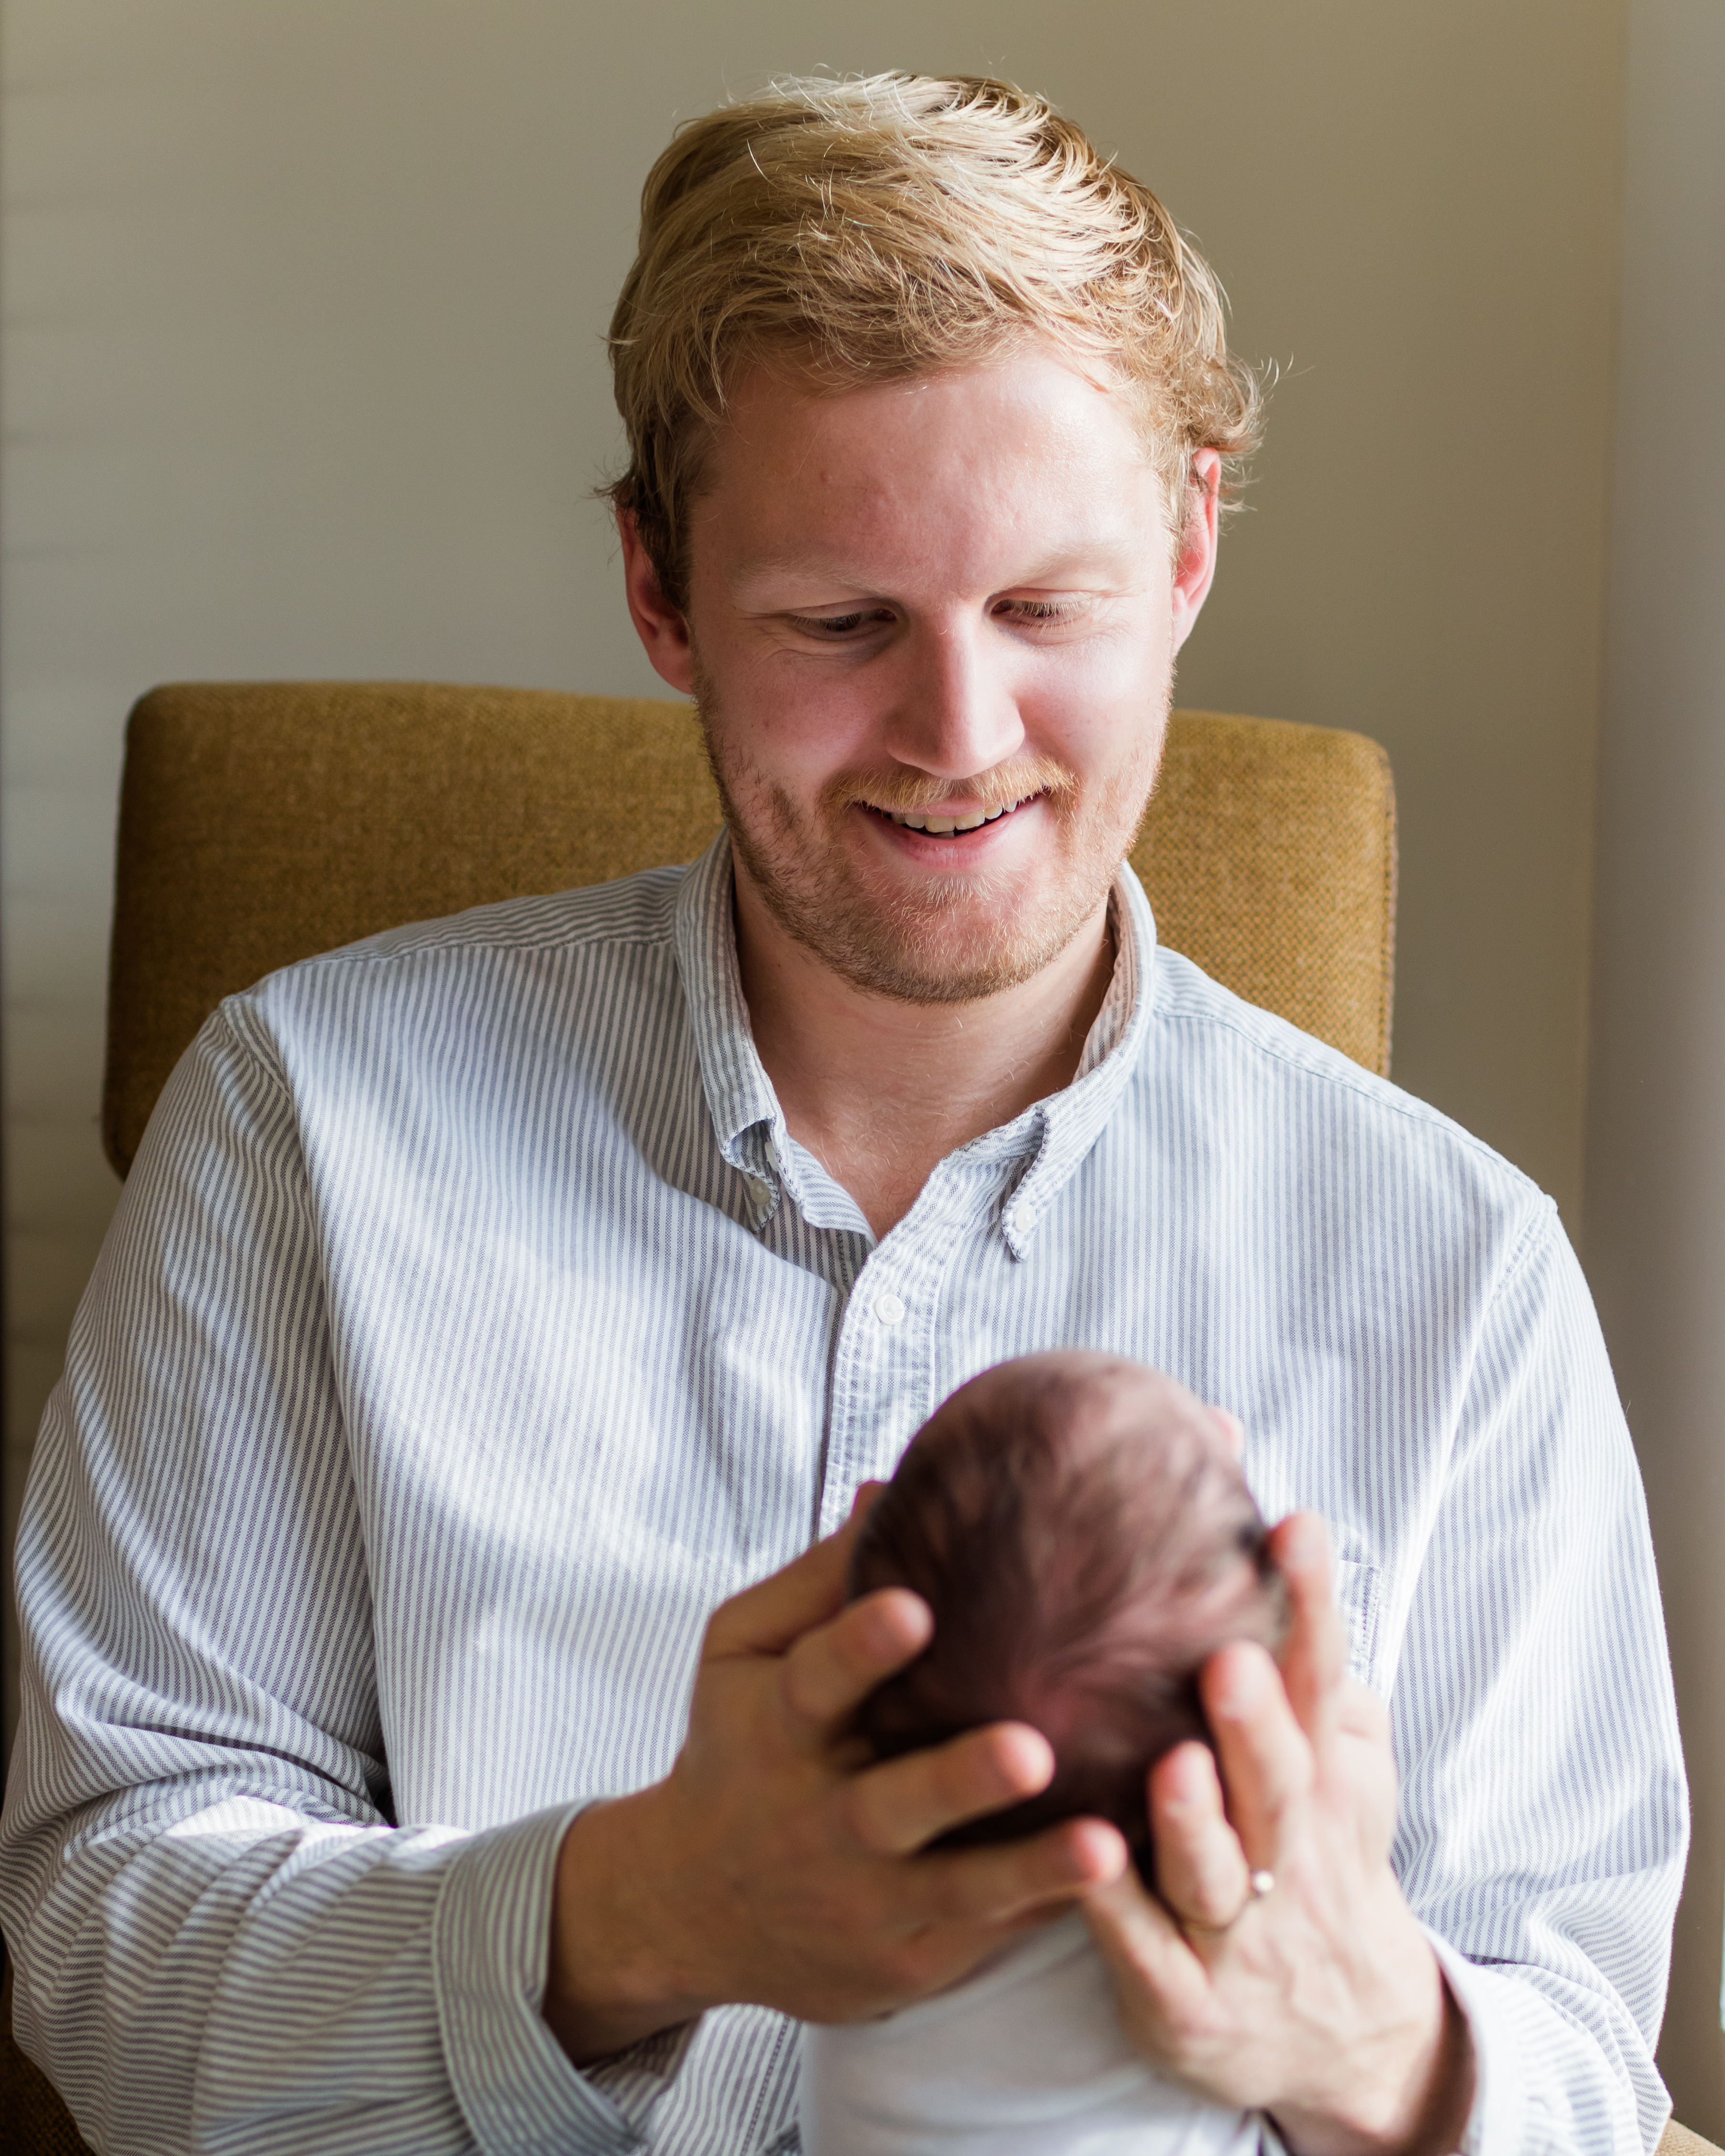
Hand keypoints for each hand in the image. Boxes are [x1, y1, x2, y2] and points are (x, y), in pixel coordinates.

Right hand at [544, 1491, 1125, 2060]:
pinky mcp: (910, 1958)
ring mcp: (867, 1898)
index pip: (816, 1680)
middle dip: (960, 1778)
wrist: (691, 1906)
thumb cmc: (739, 1746)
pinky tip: (1122, 1878)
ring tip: (1103, 1843)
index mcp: (781, 1728)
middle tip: (1028, 1749)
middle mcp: (822, 1818)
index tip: (913, 1605)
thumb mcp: (740, 1653)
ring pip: (958, 1886)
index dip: (858, 1645)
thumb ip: (814, 1580)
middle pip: (894, 1802)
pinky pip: (988, 1932)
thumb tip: (889, 1489)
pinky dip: (1049, 1909)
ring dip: (1031, 1866)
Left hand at [1083, 1512, 1474, 2155]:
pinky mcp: (1185, 2000)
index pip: (1321, 1684)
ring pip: (1212, 1873)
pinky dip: (1115, 1913)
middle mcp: (1287, 1852)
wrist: (1346, 2036)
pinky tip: (1080, 1867)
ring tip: (1172, 1767)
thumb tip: (1279, 1531)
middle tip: (1231, 1656)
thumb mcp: (1341, 1770)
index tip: (1295, 1526)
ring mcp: (1236, 1931)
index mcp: (1322, 1783)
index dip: (1312, 1610)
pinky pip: (1144, 1953)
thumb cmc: (1315, 1860)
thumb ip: (1313, 1673)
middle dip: (1257, 1723)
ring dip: (1192, 1822)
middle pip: (1278, 1783)